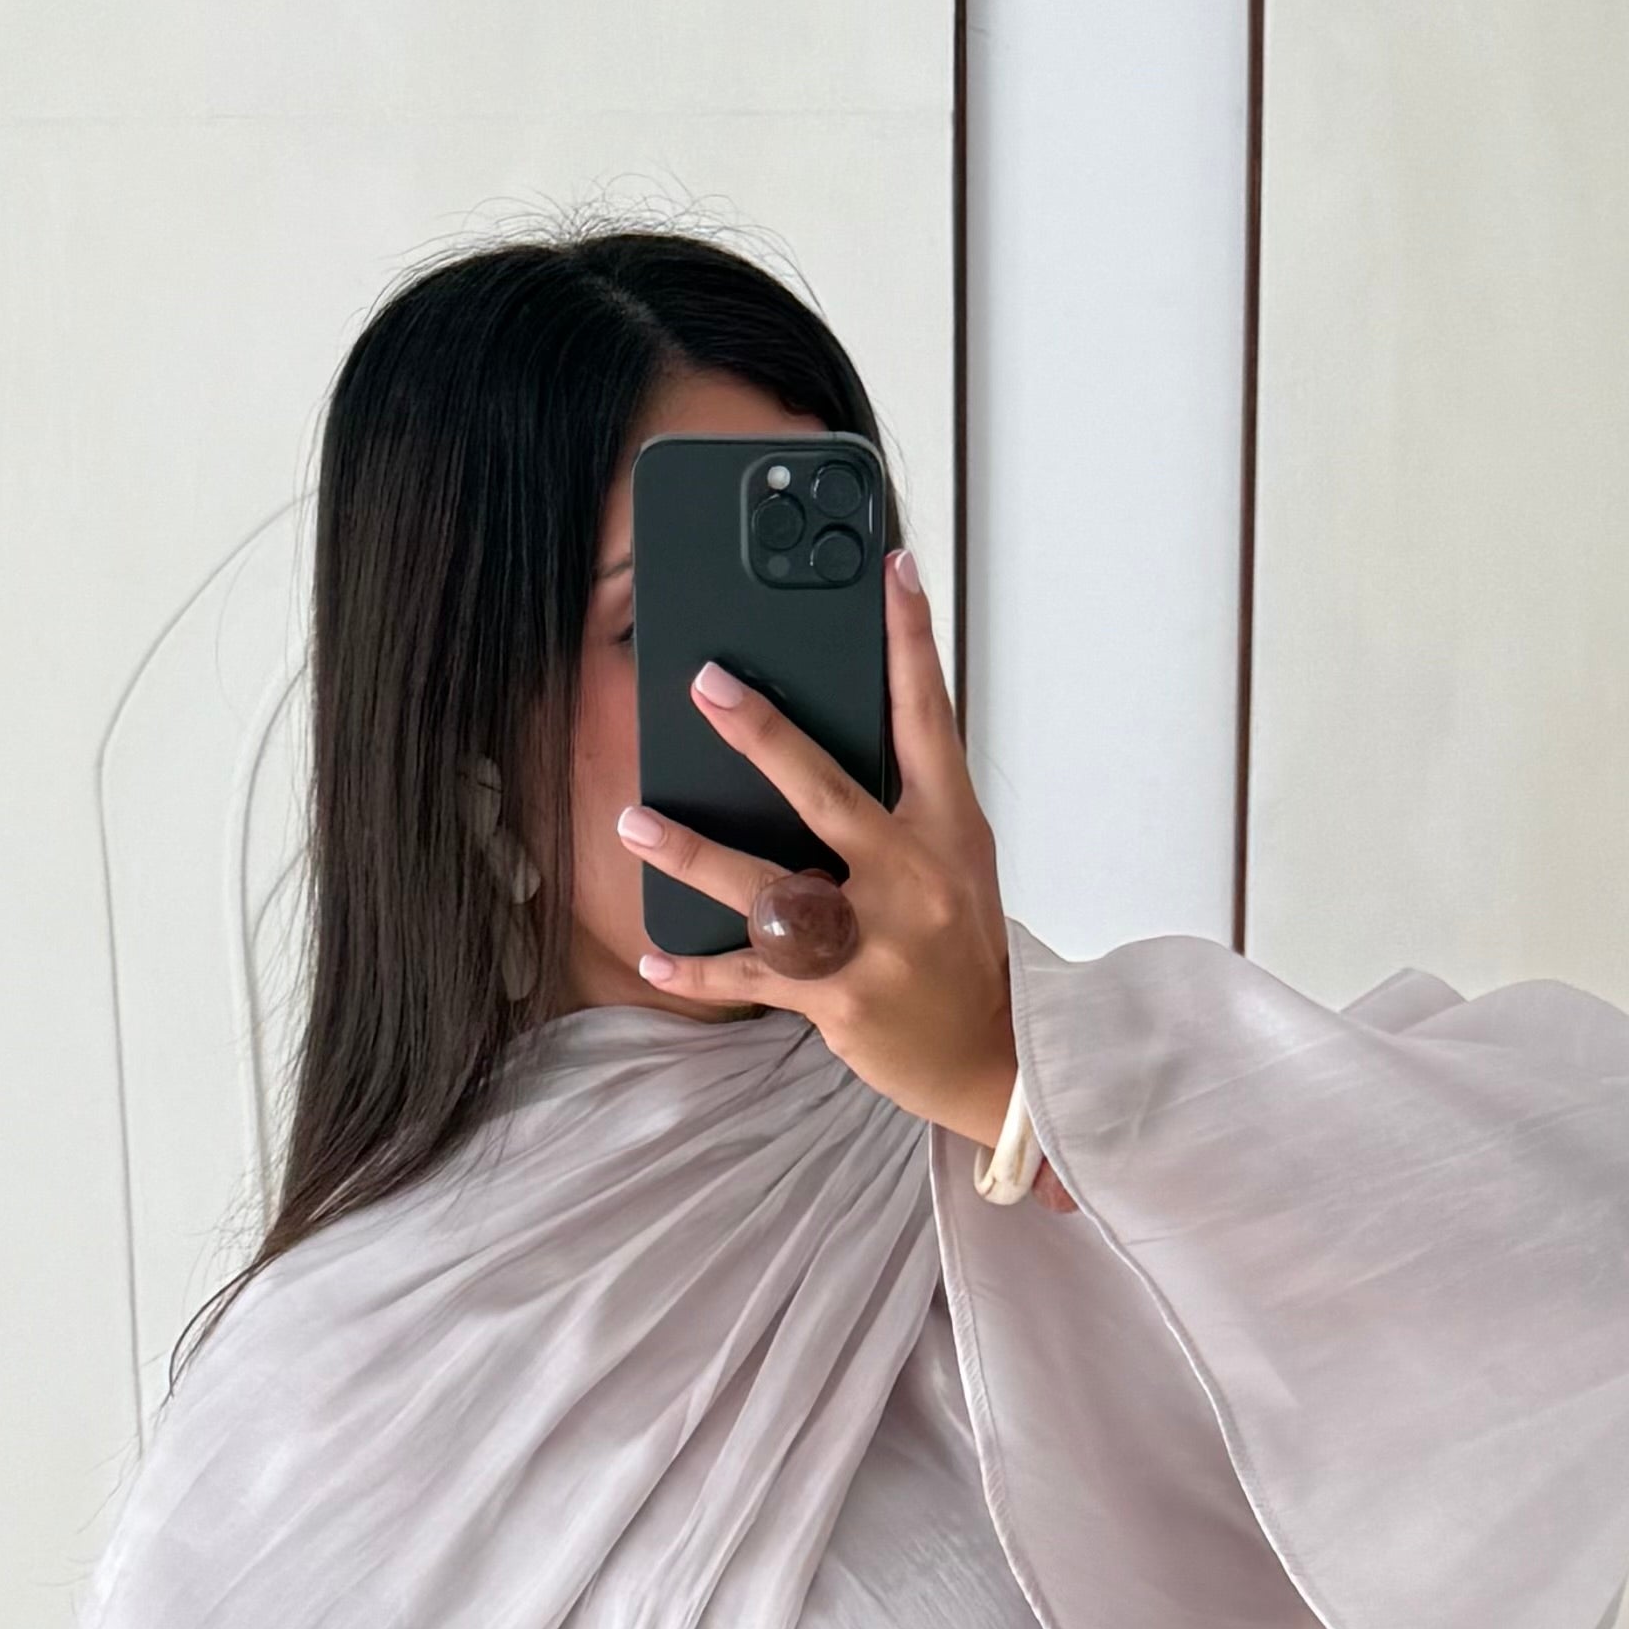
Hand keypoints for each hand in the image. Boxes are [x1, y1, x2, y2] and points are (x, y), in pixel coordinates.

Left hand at [618, 551, 1067, 1174]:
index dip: (911, 641)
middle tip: (707, 685)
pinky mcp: (840, 999)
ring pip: (769, 887)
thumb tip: (832, 736)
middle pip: (827, 792)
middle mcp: (912, 879)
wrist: (993, 1057)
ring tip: (635, 819)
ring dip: (694, 853)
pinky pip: (754, 976)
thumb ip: (905, 802)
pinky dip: (698, 971)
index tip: (892, 570)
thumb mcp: (956, 861)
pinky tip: (653, 957)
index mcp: (948, 830)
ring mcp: (875, 942)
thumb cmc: (961, 948)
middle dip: (763, 735)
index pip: (929, 720)